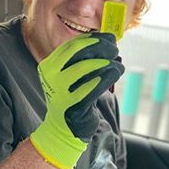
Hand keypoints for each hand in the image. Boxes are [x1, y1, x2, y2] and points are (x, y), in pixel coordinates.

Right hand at [30, 33, 123, 168]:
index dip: (94, 38)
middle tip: (115, 49)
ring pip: (86, 67)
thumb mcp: (72, 76)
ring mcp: (60, 91)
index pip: (72, 45)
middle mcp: (51, 77)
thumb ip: (85, 59)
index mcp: (49, 66)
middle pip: (78, 51)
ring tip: (119, 65)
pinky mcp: (72, 106)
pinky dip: (107, 77)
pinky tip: (116, 73)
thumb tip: (109, 42)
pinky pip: (93, 87)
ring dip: (107, 62)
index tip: (109, 38)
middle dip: (101, 46)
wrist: (63, 130)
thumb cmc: (72, 99)